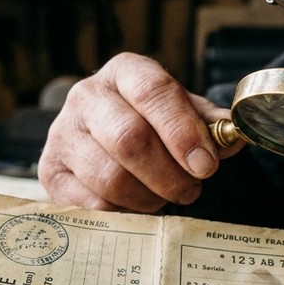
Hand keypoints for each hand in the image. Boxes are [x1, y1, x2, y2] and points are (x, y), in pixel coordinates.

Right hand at [38, 53, 242, 211]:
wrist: (103, 139)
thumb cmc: (152, 124)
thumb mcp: (183, 114)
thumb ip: (209, 125)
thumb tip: (233, 140)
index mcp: (125, 71)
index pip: (153, 92)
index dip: (182, 130)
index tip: (206, 164)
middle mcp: (86, 96)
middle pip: (129, 138)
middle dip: (169, 173)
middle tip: (191, 190)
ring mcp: (62, 133)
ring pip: (110, 177)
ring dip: (148, 197)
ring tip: (165, 197)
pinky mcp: (50, 171)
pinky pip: (92, 204)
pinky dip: (123, 213)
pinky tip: (137, 206)